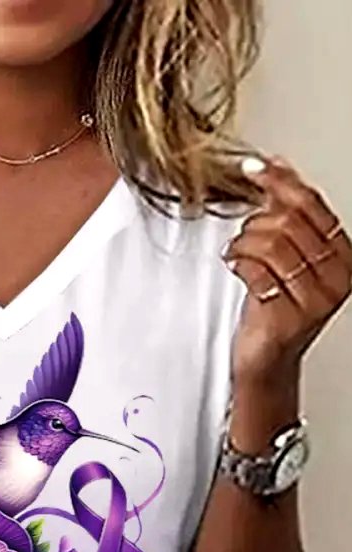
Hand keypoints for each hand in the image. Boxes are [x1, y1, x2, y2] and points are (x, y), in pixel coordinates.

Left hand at [223, 156, 351, 386]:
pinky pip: (256, 271)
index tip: (253, 168)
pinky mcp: (288, 315)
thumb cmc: (275, 308)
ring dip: (244, 243)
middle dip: (256, 222)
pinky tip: (235, 266)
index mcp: (344, 255)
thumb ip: (287, 214)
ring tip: (237, 254)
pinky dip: (238, 263)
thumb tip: (277, 165)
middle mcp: (337, 276)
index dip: (279, 182)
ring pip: (272, 243)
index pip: (312, 205)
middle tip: (243, 236)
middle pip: (289, 222)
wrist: (266, 359)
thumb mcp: (288, 257)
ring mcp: (315, 298)